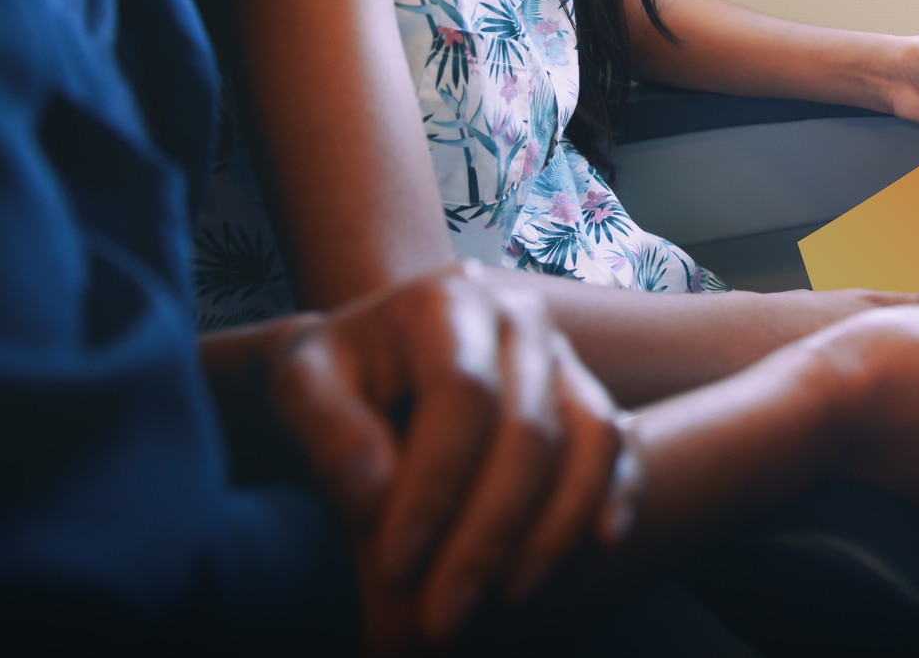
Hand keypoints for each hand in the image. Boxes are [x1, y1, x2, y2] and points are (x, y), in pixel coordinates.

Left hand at [265, 262, 622, 647]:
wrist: (370, 359)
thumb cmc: (333, 378)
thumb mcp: (300, 388)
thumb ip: (329, 433)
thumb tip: (376, 498)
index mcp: (446, 301)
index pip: (460, 393)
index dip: (434, 485)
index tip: (395, 565)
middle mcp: (518, 317)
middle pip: (528, 429)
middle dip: (488, 534)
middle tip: (443, 617)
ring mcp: (561, 355)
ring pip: (587, 439)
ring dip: (552, 530)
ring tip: (506, 600)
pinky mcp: (584, 392)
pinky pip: (617, 446)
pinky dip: (612, 496)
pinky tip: (598, 545)